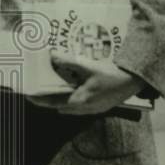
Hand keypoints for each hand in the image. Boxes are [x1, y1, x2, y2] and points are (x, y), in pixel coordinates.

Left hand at [28, 51, 146, 114]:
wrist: (134, 80)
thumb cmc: (112, 75)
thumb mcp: (88, 66)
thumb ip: (68, 61)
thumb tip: (51, 55)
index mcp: (79, 101)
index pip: (53, 103)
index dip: (40, 101)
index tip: (29, 97)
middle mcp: (85, 109)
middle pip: (61, 107)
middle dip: (49, 101)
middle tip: (39, 92)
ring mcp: (94, 110)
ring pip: (71, 109)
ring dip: (61, 101)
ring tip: (53, 91)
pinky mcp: (101, 107)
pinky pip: (81, 107)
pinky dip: (72, 100)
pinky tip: (74, 91)